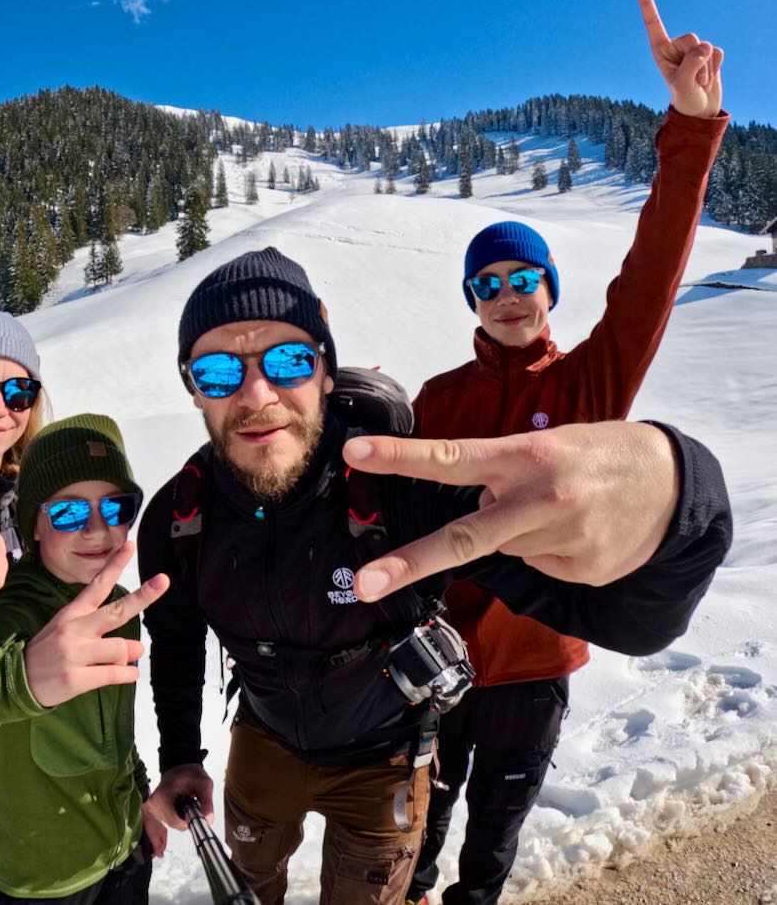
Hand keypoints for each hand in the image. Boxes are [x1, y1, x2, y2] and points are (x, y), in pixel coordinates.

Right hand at [24, 542, 168, 707]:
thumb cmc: (48, 651)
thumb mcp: (66, 630)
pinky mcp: (75, 679)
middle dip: (143, 596)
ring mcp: (75, 654)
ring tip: (130, 658)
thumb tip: (136, 646)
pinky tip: (130, 674)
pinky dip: (128, 674)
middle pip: (117, 610)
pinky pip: (113, 674)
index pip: (98, 584)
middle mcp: (75, 629)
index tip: (131, 546)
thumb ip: (101, 632)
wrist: (16, 680)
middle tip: (163, 581)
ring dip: (132, 653)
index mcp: (73, 612)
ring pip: (120, 648)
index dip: (115, 564)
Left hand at [142, 802, 167, 857]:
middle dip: (153, 849)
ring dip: (149, 844)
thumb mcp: (154, 836)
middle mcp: (160, 831)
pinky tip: (142, 838)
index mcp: (164, 834)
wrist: (143, 808)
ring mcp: (155, 828)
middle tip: (146, 851)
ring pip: (153, 840)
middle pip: (158, 845)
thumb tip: (161, 856)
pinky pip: (149, 836)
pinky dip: (146, 838)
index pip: (162, 848)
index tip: (150, 855)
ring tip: (143, 845)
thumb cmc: (150, 820)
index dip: (157, 853)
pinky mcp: (149, 826)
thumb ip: (157, 846)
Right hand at [145, 763, 215, 830]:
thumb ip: (207, 801)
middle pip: (175, 824)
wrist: (180, 767)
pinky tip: (180, 805)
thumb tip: (208, 818)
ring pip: (172, 824)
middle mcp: (154, 804)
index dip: (189, 820)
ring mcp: (152, 808)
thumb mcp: (204, 783)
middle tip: (191, 802)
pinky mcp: (154, 811)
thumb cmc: (189, 773)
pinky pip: (169, 821)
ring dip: (182, 816)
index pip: (175, 822)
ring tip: (185, 801)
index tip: (196, 812)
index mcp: (162, 797)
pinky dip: (177, 816)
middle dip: (187, 817)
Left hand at [344, 421, 678, 600]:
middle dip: (410, 562)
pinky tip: (578, 530)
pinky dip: (547, 549)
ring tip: (559, 507)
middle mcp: (539, 501)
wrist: (673, 483)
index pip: (450, 457)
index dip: (399, 457)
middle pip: (464, 538)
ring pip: (506, 548)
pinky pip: (538, 564)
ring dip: (516, 531)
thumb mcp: (547, 444)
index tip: (354, 453)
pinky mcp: (582, 571)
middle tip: (364, 583)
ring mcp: (562, 541)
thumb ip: (501, 472)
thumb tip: (473, 503)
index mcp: (524, 458)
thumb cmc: (596, 454)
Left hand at [637, 0, 722, 117]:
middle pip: (690, 38)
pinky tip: (708, 77)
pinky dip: (716, 68)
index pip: (653, 22)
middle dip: (694, 61)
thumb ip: (691, 65)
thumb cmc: (684, 99)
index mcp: (659, 50)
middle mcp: (675, 46)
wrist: (699, 109)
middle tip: (691, 80)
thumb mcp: (683, 86)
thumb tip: (706, 45)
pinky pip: (719, 53)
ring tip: (698, 81)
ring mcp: (693, 48)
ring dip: (705, 69)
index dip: (647, 2)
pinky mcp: (710, 52)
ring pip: (706, 48)